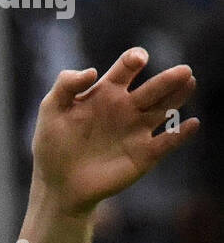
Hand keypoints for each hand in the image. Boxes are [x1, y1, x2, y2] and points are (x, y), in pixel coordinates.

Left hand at [30, 47, 199, 215]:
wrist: (58, 182)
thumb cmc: (52, 144)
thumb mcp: (51, 109)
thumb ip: (66, 85)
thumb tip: (92, 71)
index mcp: (105, 92)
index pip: (125, 70)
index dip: (133, 60)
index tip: (137, 59)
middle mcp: (126, 108)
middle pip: (152, 88)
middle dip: (167, 79)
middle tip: (183, 70)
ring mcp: (137, 130)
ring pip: (164, 109)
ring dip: (179, 96)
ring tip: (189, 82)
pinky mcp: (145, 154)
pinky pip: (168, 141)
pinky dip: (180, 133)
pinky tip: (192, 123)